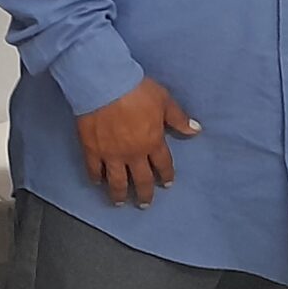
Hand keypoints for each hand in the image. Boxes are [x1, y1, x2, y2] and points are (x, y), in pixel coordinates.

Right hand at [76, 79, 199, 208]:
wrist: (104, 85)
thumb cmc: (135, 90)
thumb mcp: (164, 100)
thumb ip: (178, 118)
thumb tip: (195, 130)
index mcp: (153, 142)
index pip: (163, 165)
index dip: (166, 175)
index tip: (167, 183)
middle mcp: (133, 154)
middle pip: (141, 180)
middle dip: (145, 194)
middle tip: (144, 203)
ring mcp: (111, 154)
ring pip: (117, 181)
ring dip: (120, 194)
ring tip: (119, 202)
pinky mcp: (92, 149)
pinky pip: (93, 169)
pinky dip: (95, 178)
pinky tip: (96, 183)